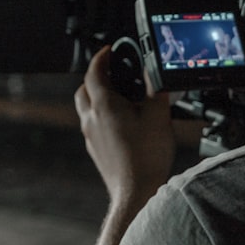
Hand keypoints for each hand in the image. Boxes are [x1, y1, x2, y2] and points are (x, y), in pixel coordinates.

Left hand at [74, 45, 175, 207]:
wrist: (135, 193)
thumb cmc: (145, 157)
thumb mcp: (159, 115)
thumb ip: (157, 90)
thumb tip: (156, 76)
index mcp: (104, 105)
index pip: (94, 71)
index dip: (102, 57)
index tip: (110, 51)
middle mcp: (92, 119)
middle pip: (85, 89)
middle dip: (97, 77)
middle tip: (115, 73)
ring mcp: (91, 137)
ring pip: (87, 108)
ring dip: (98, 97)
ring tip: (120, 97)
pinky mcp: (96, 151)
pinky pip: (93, 125)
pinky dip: (102, 116)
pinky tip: (122, 123)